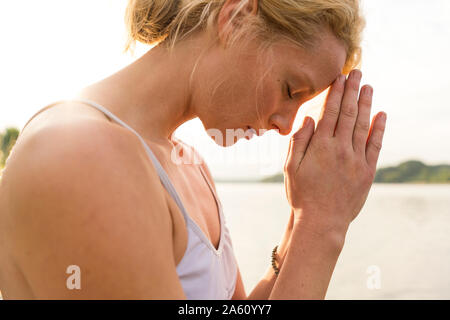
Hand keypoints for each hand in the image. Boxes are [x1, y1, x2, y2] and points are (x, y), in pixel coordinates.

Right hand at [284, 69, 386, 231]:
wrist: (322, 221)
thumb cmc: (301, 195)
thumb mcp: (290, 168)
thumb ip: (298, 142)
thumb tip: (308, 119)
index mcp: (320, 147)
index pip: (330, 113)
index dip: (335, 93)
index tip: (339, 78)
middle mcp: (340, 149)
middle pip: (348, 113)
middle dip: (352, 91)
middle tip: (357, 73)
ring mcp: (356, 160)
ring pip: (363, 125)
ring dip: (366, 104)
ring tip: (368, 86)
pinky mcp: (367, 171)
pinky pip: (375, 145)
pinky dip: (379, 128)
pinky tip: (381, 114)